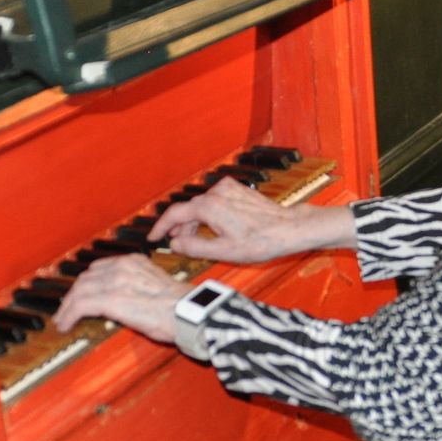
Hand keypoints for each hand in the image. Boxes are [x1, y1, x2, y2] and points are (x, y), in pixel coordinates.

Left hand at [53, 254, 181, 342]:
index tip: (81, 294)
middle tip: (67, 308)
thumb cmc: (181, 307)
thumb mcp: (157, 287)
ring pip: (79, 290)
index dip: (86, 283)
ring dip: (67, 306)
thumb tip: (128, 302)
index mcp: (135, 261)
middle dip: (73, 294)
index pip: (99, 268)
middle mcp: (123, 266)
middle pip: (86, 278)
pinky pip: (80, 305)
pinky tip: (65, 324)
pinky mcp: (111, 299)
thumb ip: (137, 288)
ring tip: (62, 319)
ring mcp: (115, 281)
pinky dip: (68, 315)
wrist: (188, 314)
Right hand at [150, 177, 353, 263]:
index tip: (152, 238)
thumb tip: (174, 244)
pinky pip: (214, 201)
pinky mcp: (238, 189)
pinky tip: (213, 228)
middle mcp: (217, 192)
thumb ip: (194, 247)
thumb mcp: (223, 251)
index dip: (160, 227)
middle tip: (175, 244)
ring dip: (195, 222)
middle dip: (179, 227)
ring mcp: (228, 188)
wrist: (289, 229)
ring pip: (201, 205)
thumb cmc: (261, 241)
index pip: (174, 213)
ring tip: (195, 240)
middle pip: (188, 209)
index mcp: (210, 206)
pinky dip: (208, 214)